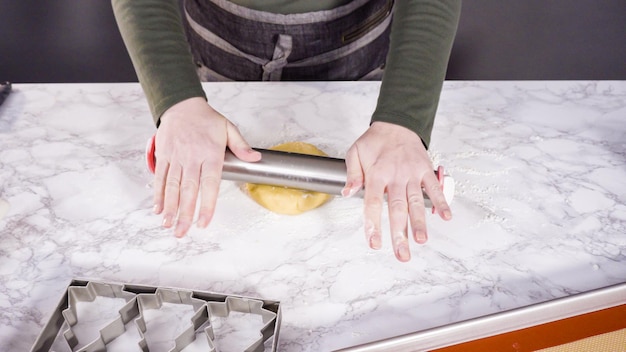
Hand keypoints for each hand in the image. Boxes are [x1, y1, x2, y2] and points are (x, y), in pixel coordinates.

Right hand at [153, 97, 260, 236]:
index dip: (207, 204)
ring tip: (169, 225)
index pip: (210, 184)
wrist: (181, 104)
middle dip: (185, 213)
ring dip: (170, 207)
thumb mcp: (228, 128)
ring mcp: (176, 157)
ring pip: (172, 186)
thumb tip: (256, 158)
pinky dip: (158, 194)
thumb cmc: (207, 119)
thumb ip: (241, 146)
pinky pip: (160, 177)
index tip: (204, 222)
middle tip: (182, 232)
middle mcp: (191, 157)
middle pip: (188, 190)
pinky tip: (158, 209)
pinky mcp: (164, 155)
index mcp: (210, 153)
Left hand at [343, 121, 451, 261]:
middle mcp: (395, 176)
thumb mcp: (355, 152)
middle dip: (399, 233)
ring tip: (421, 240)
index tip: (374, 243)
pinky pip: (434, 188)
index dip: (373, 224)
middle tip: (402, 254)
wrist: (397, 123)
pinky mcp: (426, 171)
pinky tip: (446, 217)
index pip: (373, 203)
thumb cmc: (374, 141)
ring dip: (419, 222)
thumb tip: (346, 193)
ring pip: (416, 202)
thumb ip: (352, 174)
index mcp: (376, 174)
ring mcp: (412, 174)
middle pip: (397, 209)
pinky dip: (441, 202)